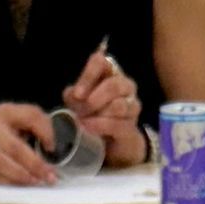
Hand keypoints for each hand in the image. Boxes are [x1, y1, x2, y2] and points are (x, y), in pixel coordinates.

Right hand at [0, 103, 56, 185]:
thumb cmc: (2, 132)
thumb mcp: (18, 118)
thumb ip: (37, 123)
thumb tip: (50, 144)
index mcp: (6, 113)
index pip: (31, 116)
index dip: (45, 131)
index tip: (53, 147)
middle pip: (16, 148)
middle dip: (36, 164)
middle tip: (51, 176)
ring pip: (5, 165)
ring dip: (25, 176)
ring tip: (39, 182)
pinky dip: (15, 183)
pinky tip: (26, 185)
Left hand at [64, 48, 144, 169]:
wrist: (112, 142)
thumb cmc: (95, 113)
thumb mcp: (78, 102)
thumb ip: (73, 95)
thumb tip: (73, 94)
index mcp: (110, 72)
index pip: (101, 62)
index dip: (88, 76)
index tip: (77, 94)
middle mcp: (125, 85)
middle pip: (113, 85)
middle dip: (94, 99)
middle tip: (80, 111)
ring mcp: (132, 106)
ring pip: (118, 106)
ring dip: (98, 114)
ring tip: (83, 121)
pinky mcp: (132, 127)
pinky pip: (118, 124)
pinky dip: (100, 126)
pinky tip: (89, 127)